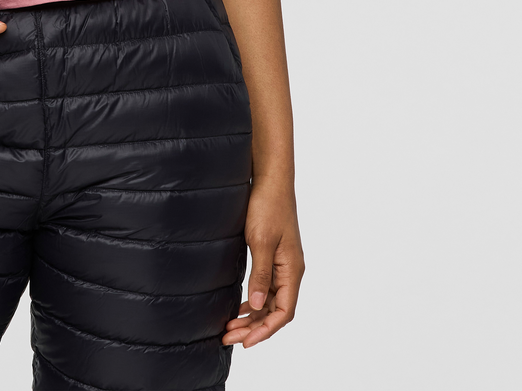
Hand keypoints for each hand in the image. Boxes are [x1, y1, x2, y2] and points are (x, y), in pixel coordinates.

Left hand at [222, 180, 303, 347]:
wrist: (270, 179)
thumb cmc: (268, 206)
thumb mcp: (261, 241)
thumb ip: (260, 274)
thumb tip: (256, 306)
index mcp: (292, 270)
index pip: (283, 312)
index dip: (265, 330)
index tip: (245, 342)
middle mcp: (290, 270)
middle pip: (275, 310)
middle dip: (254, 328)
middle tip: (229, 338)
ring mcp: (282, 263)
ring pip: (269, 300)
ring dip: (251, 316)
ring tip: (230, 327)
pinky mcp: (272, 255)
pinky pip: (265, 287)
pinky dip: (253, 300)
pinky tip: (239, 306)